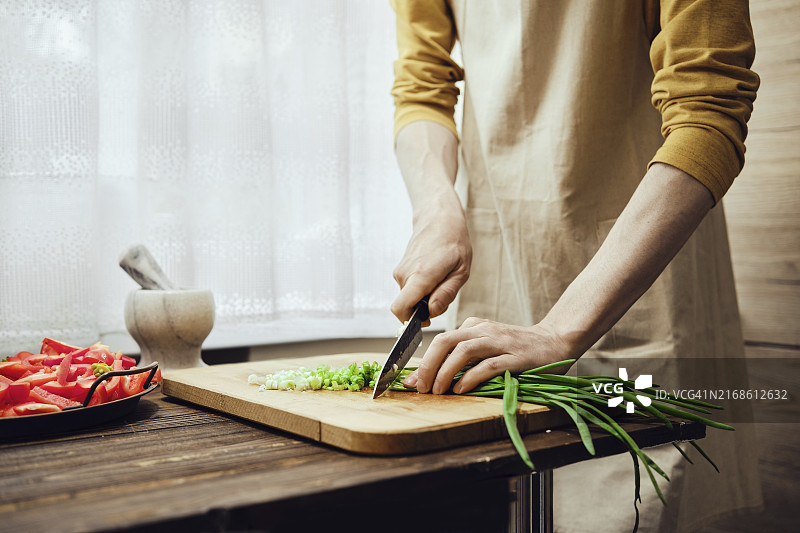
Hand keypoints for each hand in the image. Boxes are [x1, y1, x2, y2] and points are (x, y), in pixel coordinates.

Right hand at [390, 206, 471, 322]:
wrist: (438, 219)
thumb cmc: (454, 243)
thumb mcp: (461, 271)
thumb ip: (446, 294)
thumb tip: (431, 313)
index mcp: (421, 275)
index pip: (400, 308)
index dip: (410, 322)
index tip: (427, 319)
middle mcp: (405, 275)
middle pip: (408, 307)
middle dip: (425, 309)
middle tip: (444, 291)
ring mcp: (400, 272)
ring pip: (410, 299)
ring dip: (425, 297)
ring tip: (441, 278)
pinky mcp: (400, 271)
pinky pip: (409, 290)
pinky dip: (422, 289)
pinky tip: (434, 275)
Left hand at [402, 317, 572, 393]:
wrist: (554, 342)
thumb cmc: (517, 349)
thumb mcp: (486, 346)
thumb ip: (462, 358)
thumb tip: (429, 377)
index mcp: (474, 327)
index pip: (441, 340)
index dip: (423, 361)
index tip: (410, 381)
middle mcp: (484, 331)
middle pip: (446, 342)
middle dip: (429, 365)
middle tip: (420, 387)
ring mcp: (500, 342)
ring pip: (464, 351)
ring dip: (446, 372)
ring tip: (437, 391)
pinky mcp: (516, 357)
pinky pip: (489, 365)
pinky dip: (472, 377)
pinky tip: (461, 390)